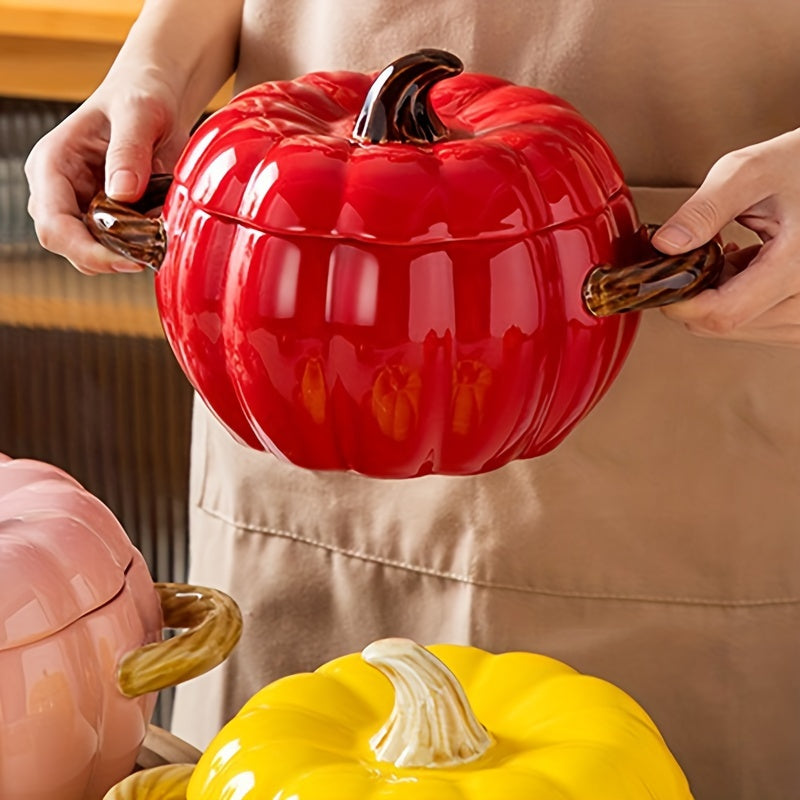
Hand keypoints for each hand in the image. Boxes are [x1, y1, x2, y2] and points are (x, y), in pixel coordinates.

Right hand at [25, 72, 187, 274]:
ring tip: (158, 239)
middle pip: (70, 246)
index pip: (53, 224)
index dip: (87, 250)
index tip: (128, 259)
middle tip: (151, 254)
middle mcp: (60, 190)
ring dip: (125, 255)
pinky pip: (116, 246)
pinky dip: (138, 248)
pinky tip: (158, 233)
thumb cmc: (140, 96)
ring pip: (93, 254)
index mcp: (53, 163)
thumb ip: (128, 150)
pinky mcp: (107, 216)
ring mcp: (82, 205)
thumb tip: (123, 194)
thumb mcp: (139, 113)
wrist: (156, 98)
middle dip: (109, 257)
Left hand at [651, 128, 799, 346]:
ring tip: (730, 253)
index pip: (722, 314)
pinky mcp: (799, 318)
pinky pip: (752, 322)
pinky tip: (742, 265)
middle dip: (695, 291)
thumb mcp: (749, 173)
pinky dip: (734, 297)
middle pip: (721, 323)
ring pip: (732, 326)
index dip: (680, 300)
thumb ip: (703, 210)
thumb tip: (665, 245)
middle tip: (700, 251)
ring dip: (715, 295)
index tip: (660, 278)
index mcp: (797, 266)